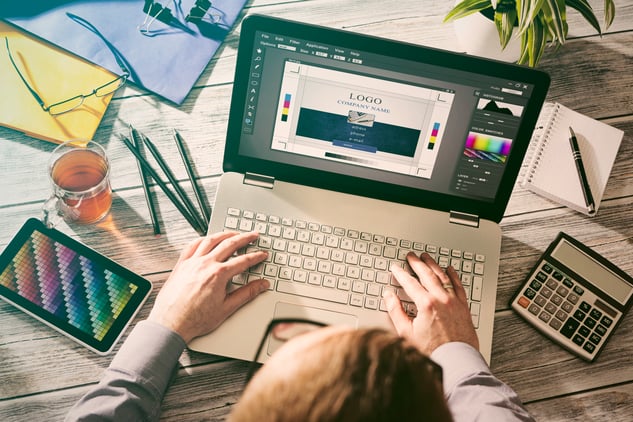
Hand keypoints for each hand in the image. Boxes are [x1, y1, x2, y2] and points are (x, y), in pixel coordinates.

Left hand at [148, 231, 268, 342]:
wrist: (171, 324)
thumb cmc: (195, 319)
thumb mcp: (226, 308)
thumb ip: (247, 294)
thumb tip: (261, 285)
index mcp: (218, 275)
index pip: (243, 261)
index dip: (256, 256)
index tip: (262, 254)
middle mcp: (205, 264)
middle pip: (229, 244)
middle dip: (244, 238)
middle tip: (253, 235)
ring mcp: (192, 262)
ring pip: (211, 240)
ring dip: (225, 234)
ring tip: (234, 233)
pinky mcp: (181, 264)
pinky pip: (192, 245)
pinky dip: (203, 239)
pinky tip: (207, 239)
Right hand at [384, 252, 478, 354]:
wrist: (455, 360)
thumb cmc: (432, 350)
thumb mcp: (406, 333)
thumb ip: (396, 312)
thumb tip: (389, 297)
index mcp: (426, 304)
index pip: (410, 283)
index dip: (401, 274)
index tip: (395, 268)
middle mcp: (441, 299)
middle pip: (427, 275)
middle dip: (417, 263)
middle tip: (411, 256)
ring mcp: (454, 302)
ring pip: (443, 277)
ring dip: (433, 265)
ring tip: (427, 258)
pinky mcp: (463, 307)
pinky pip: (458, 286)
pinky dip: (453, 276)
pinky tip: (450, 269)